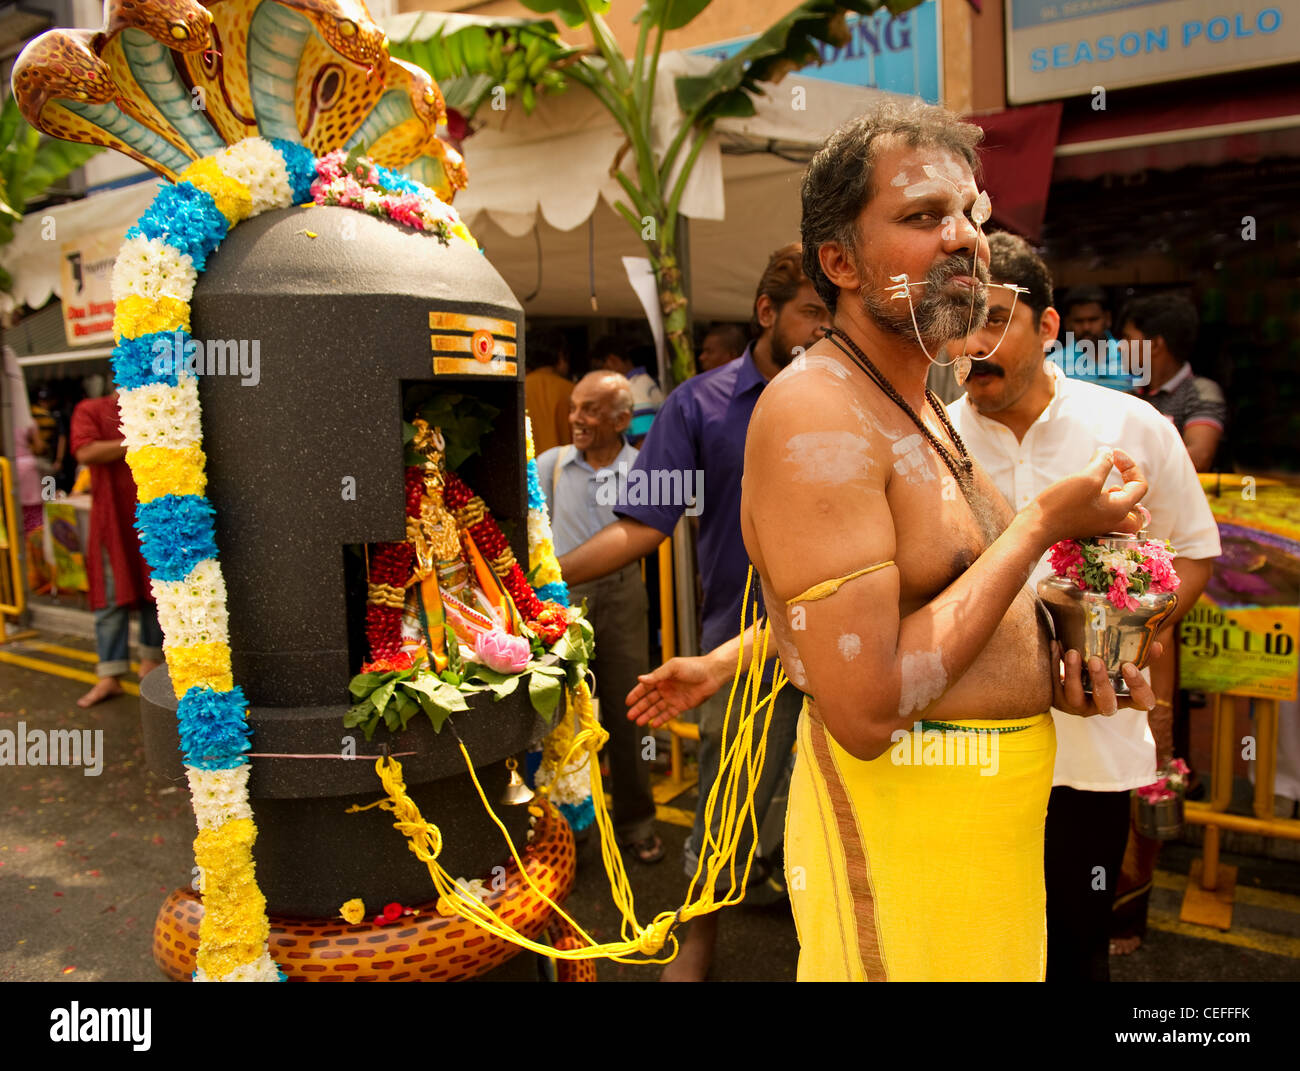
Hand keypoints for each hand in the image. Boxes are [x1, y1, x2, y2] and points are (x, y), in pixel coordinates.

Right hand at [626, 655, 727, 727]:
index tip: (627, 702)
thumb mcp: (673, 668)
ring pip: (657, 708)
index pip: (645, 687)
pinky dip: (661, 719)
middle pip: (649, 700)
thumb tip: (640, 679)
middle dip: (639, 708)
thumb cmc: (694, 666)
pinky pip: (669, 714)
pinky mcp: (682, 705)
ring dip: (647, 715)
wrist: (712, 674)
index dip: (636, 694)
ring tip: (638, 722)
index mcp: (662, 677)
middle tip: (629, 716)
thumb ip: (657, 675)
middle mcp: (666, 688)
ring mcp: (673, 697)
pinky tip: (654, 724)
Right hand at [1028, 447, 1148, 545]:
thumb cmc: (1063, 504)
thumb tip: (1108, 453)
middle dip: (1131, 490)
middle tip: (1116, 480)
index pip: (1140, 486)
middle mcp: (1114, 521)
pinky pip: (1105, 514)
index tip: (1113, 454)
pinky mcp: (1085, 525)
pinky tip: (1088, 494)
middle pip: (1137, 509)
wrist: (1037, 527)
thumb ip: (1103, 463)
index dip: (1130, 465)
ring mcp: (1099, 525)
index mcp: (1120, 510)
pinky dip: (1104, 503)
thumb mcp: (1087, 478)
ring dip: (1119, 498)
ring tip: (1105, 487)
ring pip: (1122, 513)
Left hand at [1051, 639, 1162, 716]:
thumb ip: (1140, 656)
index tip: (1129, 666)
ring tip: (1072, 653)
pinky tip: (1056, 645)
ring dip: (1073, 674)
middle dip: (1101, 683)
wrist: (1067, 677)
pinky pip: (1054, 684)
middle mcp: (1102, 705)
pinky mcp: (1058, 699)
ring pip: (1075, 696)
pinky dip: (1055, 664)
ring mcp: (1079, 705)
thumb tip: (1158, 645)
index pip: (1140, 701)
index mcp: (1123, 698)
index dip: (1137, 687)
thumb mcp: (1121, 664)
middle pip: (1106, 703)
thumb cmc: (1104, 669)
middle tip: (1096, 661)